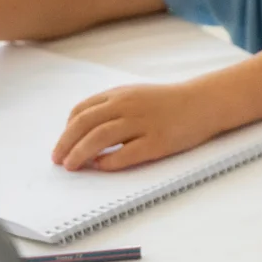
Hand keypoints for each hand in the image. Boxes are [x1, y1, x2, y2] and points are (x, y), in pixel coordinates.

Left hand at [54, 80, 222, 171]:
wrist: (203, 103)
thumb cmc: (167, 102)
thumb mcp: (135, 95)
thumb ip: (111, 107)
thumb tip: (83, 132)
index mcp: (119, 94)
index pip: (81, 111)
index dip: (66, 130)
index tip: (62, 144)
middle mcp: (128, 106)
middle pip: (85, 124)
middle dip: (66, 144)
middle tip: (58, 160)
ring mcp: (143, 124)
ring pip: (99, 138)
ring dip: (80, 154)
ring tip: (72, 166)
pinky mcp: (157, 142)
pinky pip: (125, 154)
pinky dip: (108, 162)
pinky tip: (101, 167)